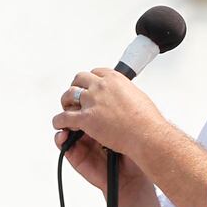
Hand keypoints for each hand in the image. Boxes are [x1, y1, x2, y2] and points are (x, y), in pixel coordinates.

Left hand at [53, 68, 164, 185]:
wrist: (147, 134)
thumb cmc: (147, 120)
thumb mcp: (138, 97)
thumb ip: (125, 94)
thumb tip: (124, 97)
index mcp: (114, 78)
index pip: (96, 72)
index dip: (91, 80)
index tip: (90, 86)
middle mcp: (101, 86)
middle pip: (79, 79)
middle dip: (76, 87)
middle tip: (76, 97)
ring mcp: (92, 101)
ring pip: (69, 95)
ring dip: (66, 102)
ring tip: (67, 109)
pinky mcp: (86, 118)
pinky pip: (65, 117)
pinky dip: (59, 121)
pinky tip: (60, 124)